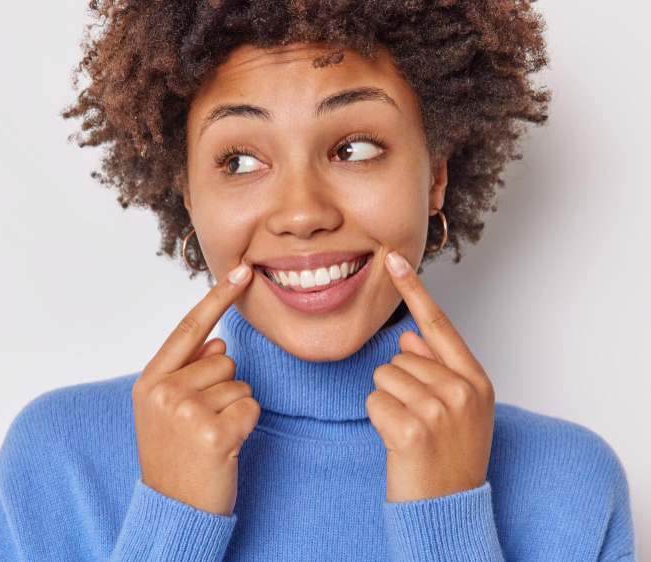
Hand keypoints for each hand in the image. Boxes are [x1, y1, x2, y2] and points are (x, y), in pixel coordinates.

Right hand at [132, 261, 259, 516]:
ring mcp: (186, 411)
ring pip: (239, 383)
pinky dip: (246, 425)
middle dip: (223, 387)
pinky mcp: (213, 432)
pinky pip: (250, 406)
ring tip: (211, 436)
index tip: (241, 271)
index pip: (188, 328)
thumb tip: (219, 342)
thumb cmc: (174, 458)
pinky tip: (225, 446)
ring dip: (235, 408)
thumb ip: (187, 373)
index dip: (216, 298)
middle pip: (223, 359)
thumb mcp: (166, 412)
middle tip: (202, 424)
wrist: (172, 510)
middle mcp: (163, 391)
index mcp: (149, 381)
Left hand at [367, 250, 495, 502]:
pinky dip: (377, 420)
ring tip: (409, 432)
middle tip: (417, 422)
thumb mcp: (456, 412)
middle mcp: (463, 390)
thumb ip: (436, 371)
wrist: (448, 510)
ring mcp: (440, 409)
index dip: (414, 291)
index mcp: (476, 381)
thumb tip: (408, 338)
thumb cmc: (448, 459)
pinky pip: (373, 401)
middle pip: (399, 358)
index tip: (393, 259)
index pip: (439, 326)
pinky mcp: (413, 428)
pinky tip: (398, 443)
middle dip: (397, 387)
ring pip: (382, 377)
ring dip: (386, 404)